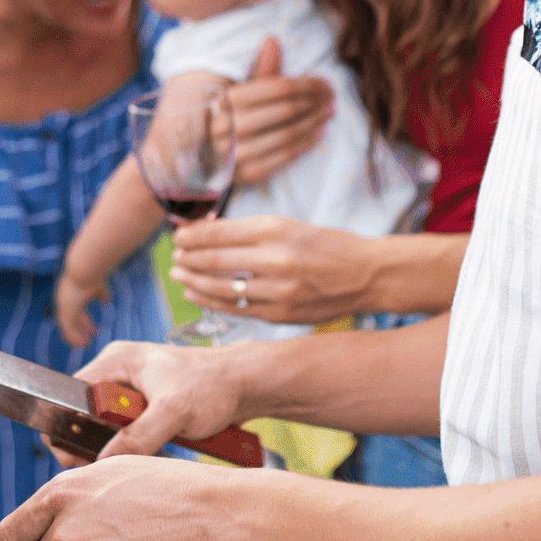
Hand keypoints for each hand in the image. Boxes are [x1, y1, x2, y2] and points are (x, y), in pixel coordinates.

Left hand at [54, 269, 109, 348]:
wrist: (85, 268)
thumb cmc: (93, 274)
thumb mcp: (99, 286)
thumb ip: (101, 293)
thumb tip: (106, 300)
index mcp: (71, 294)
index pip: (76, 311)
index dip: (84, 321)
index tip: (92, 330)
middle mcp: (64, 300)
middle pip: (70, 319)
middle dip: (79, 329)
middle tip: (87, 340)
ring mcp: (63, 304)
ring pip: (67, 325)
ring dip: (75, 336)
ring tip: (84, 345)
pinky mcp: (66, 309)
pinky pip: (68, 327)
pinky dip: (73, 336)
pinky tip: (81, 343)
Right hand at [67, 339, 246, 458]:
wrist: (247, 386)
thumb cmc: (212, 385)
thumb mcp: (173, 410)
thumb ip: (138, 436)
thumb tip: (103, 463)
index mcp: (116, 361)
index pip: (72, 395)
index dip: (67, 426)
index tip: (72, 455)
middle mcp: (119, 374)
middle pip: (87, 415)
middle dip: (91, 442)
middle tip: (100, 468)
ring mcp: (133, 393)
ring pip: (108, 429)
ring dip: (116, 448)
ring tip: (127, 463)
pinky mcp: (148, 410)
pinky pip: (129, 435)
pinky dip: (134, 449)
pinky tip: (146, 459)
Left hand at [171, 216, 376, 324]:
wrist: (365, 274)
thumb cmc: (324, 244)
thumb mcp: (288, 225)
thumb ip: (248, 231)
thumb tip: (204, 231)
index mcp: (275, 229)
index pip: (219, 233)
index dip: (192, 237)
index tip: (178, 237)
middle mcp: (275, 259)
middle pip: (215, 261)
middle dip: (188, 259)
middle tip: (175, 256)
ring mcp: (278, 291)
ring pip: (222, 288)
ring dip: (194, 281)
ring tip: (179, 275)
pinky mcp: (281, 314)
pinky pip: (237, 309)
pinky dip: (211, 301)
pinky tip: (196, 293)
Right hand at [227, 38, 332, 185]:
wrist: (205, 157)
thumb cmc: (228, 116)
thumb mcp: (239, 91)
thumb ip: (259, 70)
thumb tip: (272, 41)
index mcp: (225, 99)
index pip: (276, 88)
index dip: (306, 84)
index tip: (325, 83)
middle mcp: (227, 126)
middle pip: (285, 110)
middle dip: (314, 102)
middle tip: (331, 97)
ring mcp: (235, 153)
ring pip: (287, 134)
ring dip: (314, 123)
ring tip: (328, 113)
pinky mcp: (245, 174)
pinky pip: (284, 157)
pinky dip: (305, 144)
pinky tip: (318, 134)